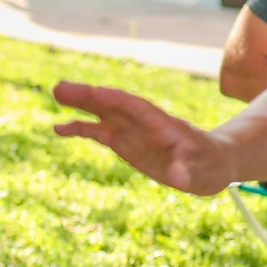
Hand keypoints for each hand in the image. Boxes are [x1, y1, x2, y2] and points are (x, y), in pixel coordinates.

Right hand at [52, 81, 238, 195]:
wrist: (210, 163)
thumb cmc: (209, 164)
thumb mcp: (203, 170)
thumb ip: (188, 171)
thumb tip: (178, 177)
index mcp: (162, 123)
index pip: (135, 107)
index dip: (113, 101)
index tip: (92, 94)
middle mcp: (143, 122)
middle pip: (112, 104)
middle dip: (89, 97)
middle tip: (60, 88)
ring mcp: (131, 130)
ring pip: (102, 113)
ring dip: (80, 105)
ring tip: (56, 94)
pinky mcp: (124, 142)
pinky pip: (98, 132)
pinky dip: (80, 128)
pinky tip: (58, 128)